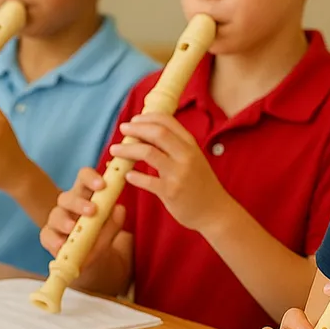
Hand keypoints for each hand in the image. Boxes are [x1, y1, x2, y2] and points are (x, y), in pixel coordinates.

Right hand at [40, 167, 124, 264]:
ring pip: (56, 215)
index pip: (84, 177)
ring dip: (64, 220)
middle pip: (68, 197)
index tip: (102, 185)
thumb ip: (115, 220)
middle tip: (92, 210)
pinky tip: (61, 245)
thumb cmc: (101, 234)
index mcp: (86, 194)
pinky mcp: (49, 236)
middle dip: (79, 203)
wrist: (93, 257)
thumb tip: (119, 209)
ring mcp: (57, 220)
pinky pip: (47, 235)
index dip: (91, 177)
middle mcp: (69, 204)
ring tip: (72, 228)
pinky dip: (53, 240)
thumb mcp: (111, 227)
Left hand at [108, 113, 229, 232]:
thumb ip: (175, 147)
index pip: (167, 121)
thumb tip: (146, 134)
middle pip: (157, 133)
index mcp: (191, 145)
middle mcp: (186, 156)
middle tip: (122, 129)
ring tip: (115, 150)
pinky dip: (134, 176)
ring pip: (148, 152)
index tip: (134, 119)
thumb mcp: (193, 159)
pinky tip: (127, 175)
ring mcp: (179, 173)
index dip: (147, 117)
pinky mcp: (171, 192)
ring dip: (127, 149)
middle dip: (135, 128)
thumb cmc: (199, 184)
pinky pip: (147, 180)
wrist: (214, 211)